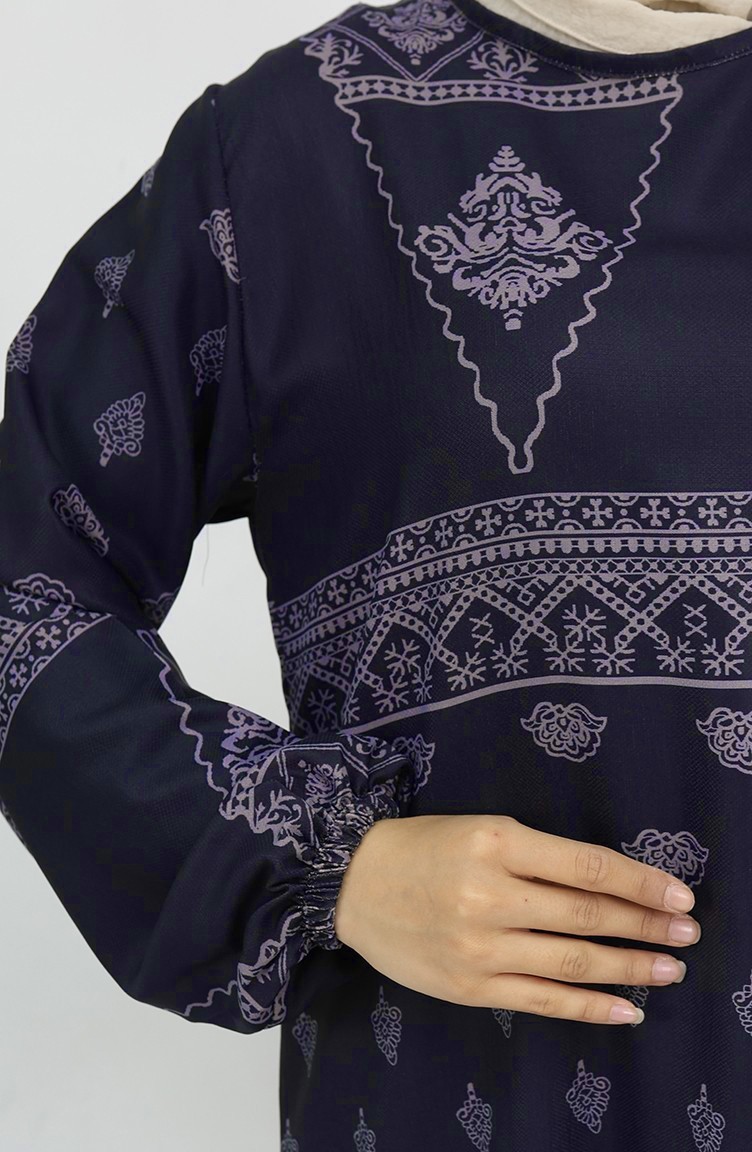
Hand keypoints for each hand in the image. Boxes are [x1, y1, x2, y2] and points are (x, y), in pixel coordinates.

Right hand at [333, 813, 699, 1024]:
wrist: (355, 884)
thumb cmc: (425, 848)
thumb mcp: (482, 830)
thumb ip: (540, 857)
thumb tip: (610, 887)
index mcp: (498, 842)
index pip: (589, 867)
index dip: (642, 883)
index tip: (679, 895)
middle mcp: (491, 895)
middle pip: (588, 915)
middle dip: (646, 926)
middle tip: (686, 933)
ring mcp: (480, 947)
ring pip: (572, 962)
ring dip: (630, 968)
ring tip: (669, 969)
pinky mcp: (470, 987)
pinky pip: (543, 1001)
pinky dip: (590, 1007)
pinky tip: (627, 1009)